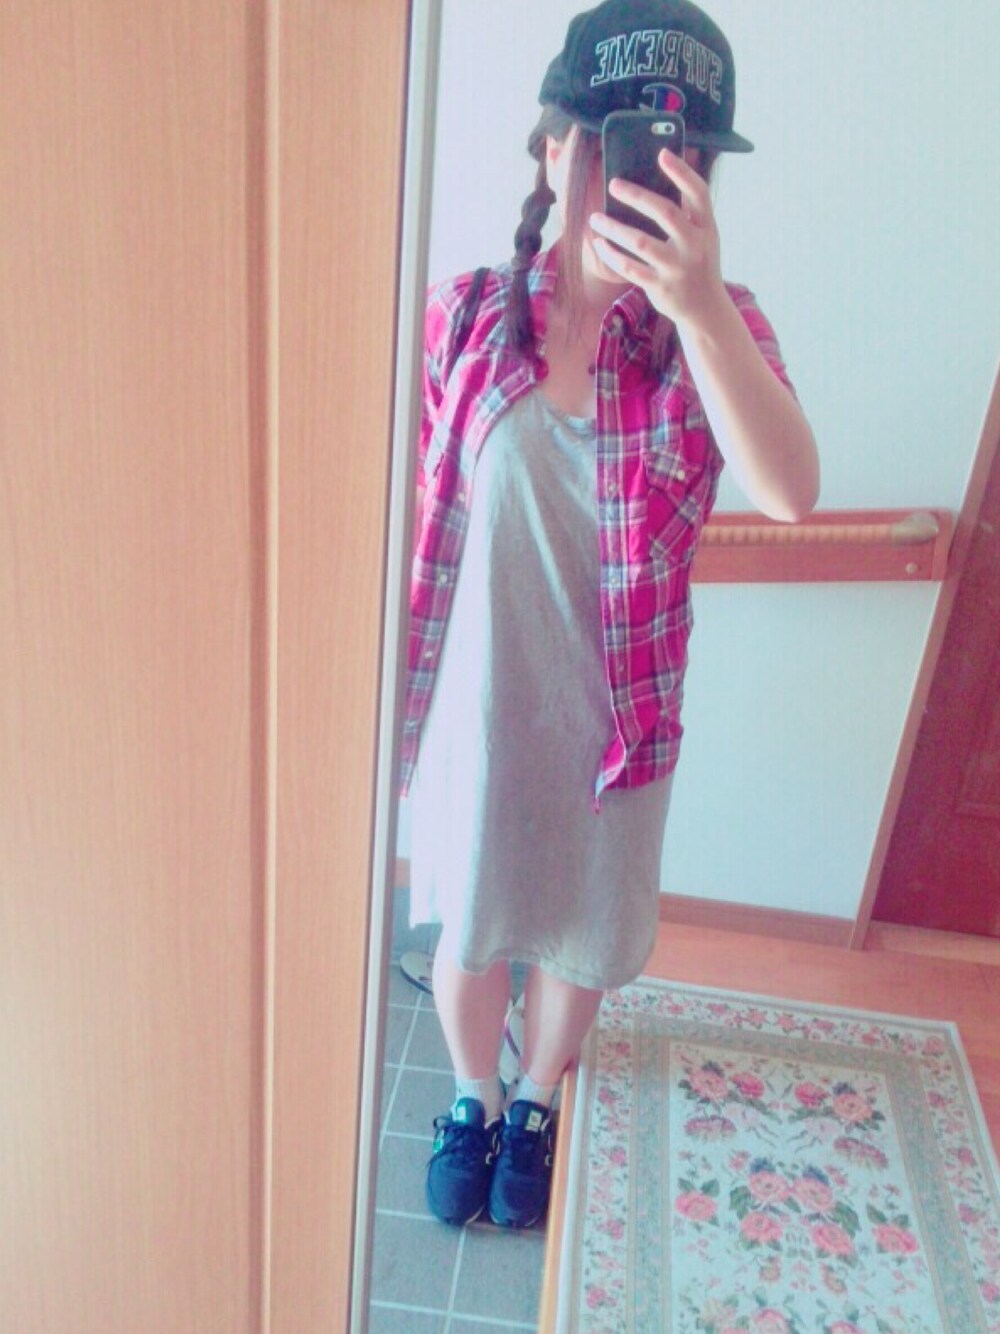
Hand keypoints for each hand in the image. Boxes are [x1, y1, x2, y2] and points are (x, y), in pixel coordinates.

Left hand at [589, 150, 726, 328]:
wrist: (705, 309)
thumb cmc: (698, 263)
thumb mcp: (703, 237)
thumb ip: (687, 213)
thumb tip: (655, 181)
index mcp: (707, 227)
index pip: (698, 193)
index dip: (682, 172)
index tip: (662, 154)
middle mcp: (694, 246)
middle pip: (666, 212)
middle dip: (637, 195)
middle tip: (613, 184)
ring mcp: (677, 268)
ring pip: (640, 242)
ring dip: (614, 227)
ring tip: (595, 218)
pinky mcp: (660, 286)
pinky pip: (630, 268)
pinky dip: (612, 255)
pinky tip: (600, 244)